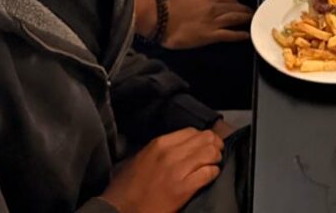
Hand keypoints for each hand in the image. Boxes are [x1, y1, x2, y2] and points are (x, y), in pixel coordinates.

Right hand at [101, 128, 223, 212]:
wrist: (120, 209)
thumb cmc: (127, 187)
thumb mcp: (141, 158)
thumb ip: (161, 149)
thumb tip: (180, 146)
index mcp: (160, 144)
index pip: (192, 131)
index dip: (202, 137)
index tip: (205, 144)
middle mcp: (170, 153)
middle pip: (205, 139)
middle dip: (214, 145)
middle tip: (215, 153)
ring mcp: (178, 170)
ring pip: (210, 153)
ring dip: (216, 158)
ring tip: (214, 164)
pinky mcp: (184, 188)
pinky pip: (208, 173)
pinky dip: (213, 173)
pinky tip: (210, 176)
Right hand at [163, 0, 251, 49]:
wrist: (162, 19)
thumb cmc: (172, 5)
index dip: (236, 2)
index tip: (239, 5)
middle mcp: (214, 5)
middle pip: (234, 7)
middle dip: (245, 10)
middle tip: (251, 12)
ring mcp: (213, 20)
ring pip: (235, 18)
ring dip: (245, 19)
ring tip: (251, 21)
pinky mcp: (210, 35)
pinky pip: (229, 34)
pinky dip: (239, 35)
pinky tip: (246, 35)